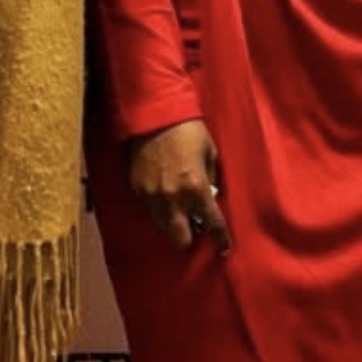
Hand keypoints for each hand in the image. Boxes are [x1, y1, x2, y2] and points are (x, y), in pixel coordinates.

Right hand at [128, 118, 229, 253]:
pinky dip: (157, 203)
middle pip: (180, 239)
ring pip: (162, 225)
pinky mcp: (137, 188)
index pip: (212, 224)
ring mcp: (152, 195)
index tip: (224, 247)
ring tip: (177, 205)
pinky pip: (149, 206)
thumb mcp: (209, 152)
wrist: (154, 114)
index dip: (220, 239)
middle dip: (189, 236)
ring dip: (172, 220)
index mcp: (196, 188)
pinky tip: (162, 188)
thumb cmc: (188, 130)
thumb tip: (210, 194)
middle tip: (194, 223)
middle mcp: (173, 198)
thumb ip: (211, 178)